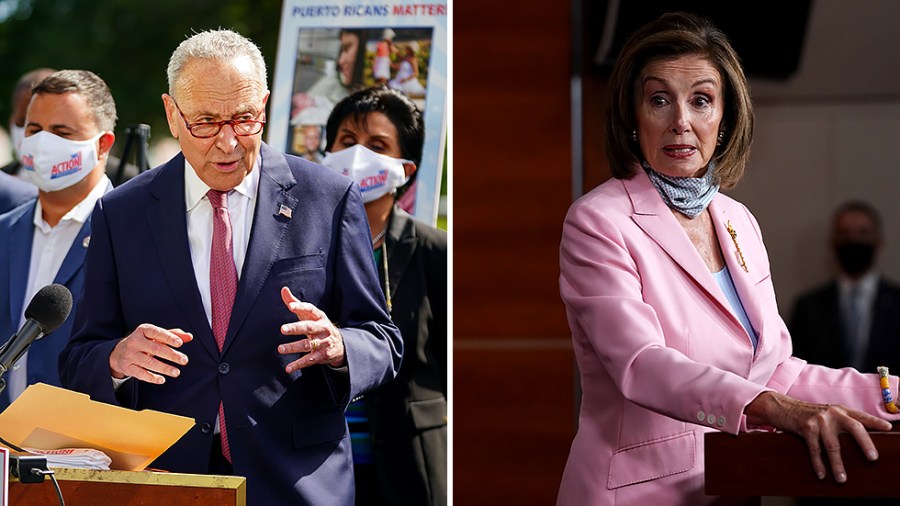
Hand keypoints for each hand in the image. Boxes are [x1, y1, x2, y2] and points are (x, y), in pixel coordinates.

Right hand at [109, 324, 191, 383]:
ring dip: (164, 368)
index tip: (180, 343)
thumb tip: (189, 337)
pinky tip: (162, 380)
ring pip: (149, 362)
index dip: (168, 338)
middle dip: (171, 355)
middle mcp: (135, 342)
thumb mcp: (155, 335)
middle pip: (155, 349)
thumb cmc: (143, 342)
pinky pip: (140, 374)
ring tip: (176, 372)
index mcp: (143, 330)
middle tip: (184, 360)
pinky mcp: (127, 367)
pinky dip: (152, 377)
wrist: (118, 352)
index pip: (157, 333)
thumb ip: (173, 335)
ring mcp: (130, 355)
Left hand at [278, 287, 345, 371]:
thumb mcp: (309, 314)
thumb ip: (295, 302)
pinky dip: (299, 364)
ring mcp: (323, 343)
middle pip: (309, 327)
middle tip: (282, 329)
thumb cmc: (318, 325)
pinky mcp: (321, 356)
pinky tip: (288, 368)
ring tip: (280, 349)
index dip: (301, 307)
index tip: (291, 306)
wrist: (339, 345)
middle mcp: (322, 329)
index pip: (310, 309)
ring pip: (307, 345)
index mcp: (319, 316)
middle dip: (296, 328)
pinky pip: (309, 360)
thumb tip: (283, 289)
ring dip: (294, 347)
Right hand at [746, 391, 891, 482]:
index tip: (888, 428)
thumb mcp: (827, 413)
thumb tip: (861, 437)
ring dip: (838, 464)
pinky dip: (818, 464)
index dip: (876, 422)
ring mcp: (819, 420)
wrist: (782, 407)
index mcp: (840, 410)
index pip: (861, 416)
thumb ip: (842, 421)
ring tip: (842, 479)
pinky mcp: (806, 428)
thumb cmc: (808, 414)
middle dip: (865, 444)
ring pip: (833, 445)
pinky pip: (814, 449)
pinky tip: (822, 474)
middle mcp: (832, 413)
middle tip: (872, 458)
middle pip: (854, 428)